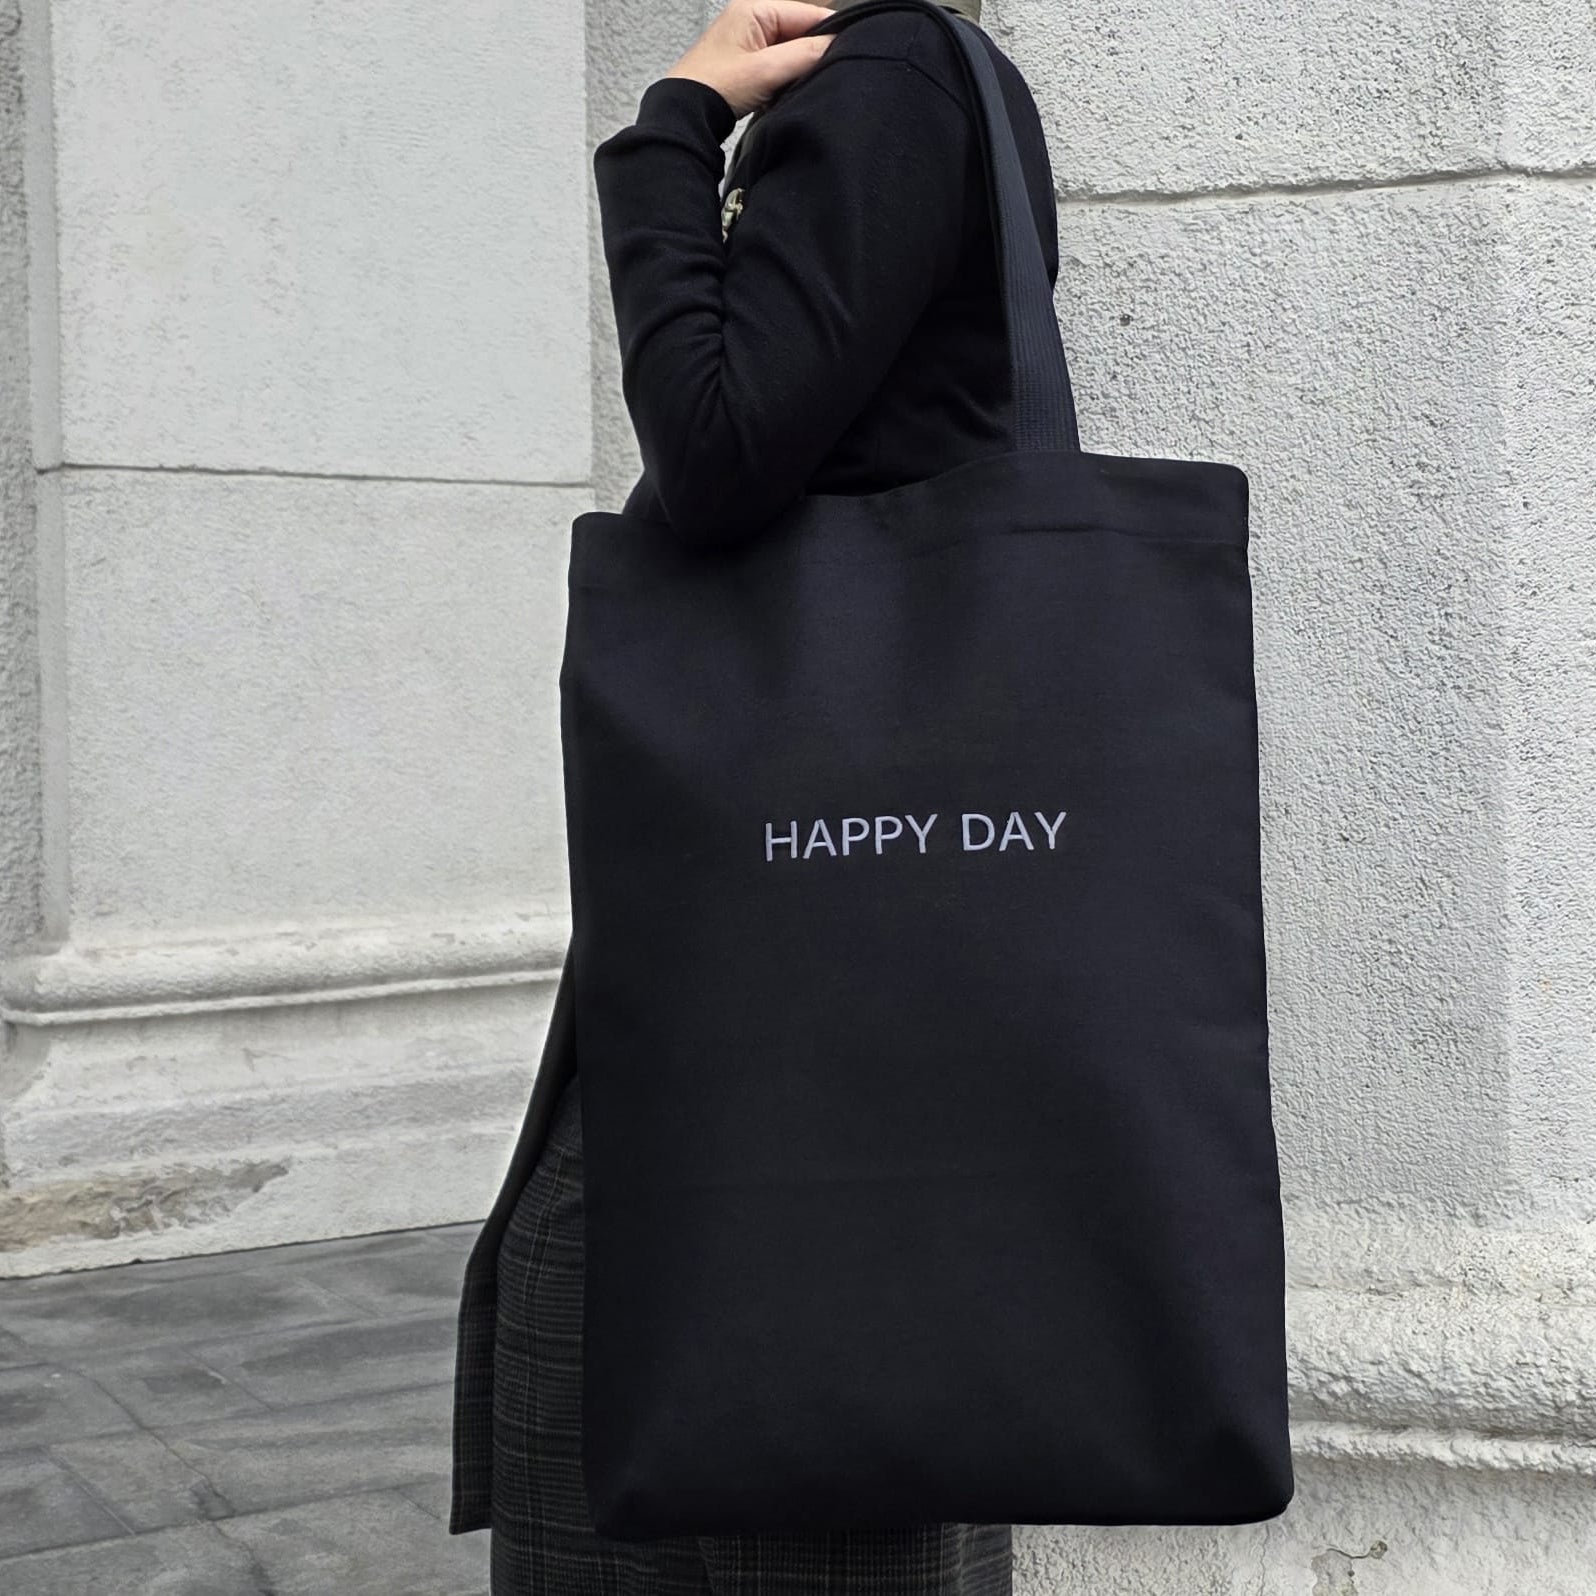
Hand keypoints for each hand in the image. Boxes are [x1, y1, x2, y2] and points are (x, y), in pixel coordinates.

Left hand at [665, 0, 838, 118]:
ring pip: (788, 51)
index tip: (844, 57)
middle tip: (819, 78)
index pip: (807, 14)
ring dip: (795, 71)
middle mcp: (752, 18)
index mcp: (756, 8)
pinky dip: (782, 80)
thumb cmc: (717, 87)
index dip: (828, 36)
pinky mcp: (745, 63)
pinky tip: (781, 95)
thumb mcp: (767, 70)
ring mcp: (747, 41)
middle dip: (809, 56)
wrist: (683, 114)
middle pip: (798, 32)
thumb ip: (805, 55)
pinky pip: (775, 66)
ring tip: (797, 88)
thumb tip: (835, 47)